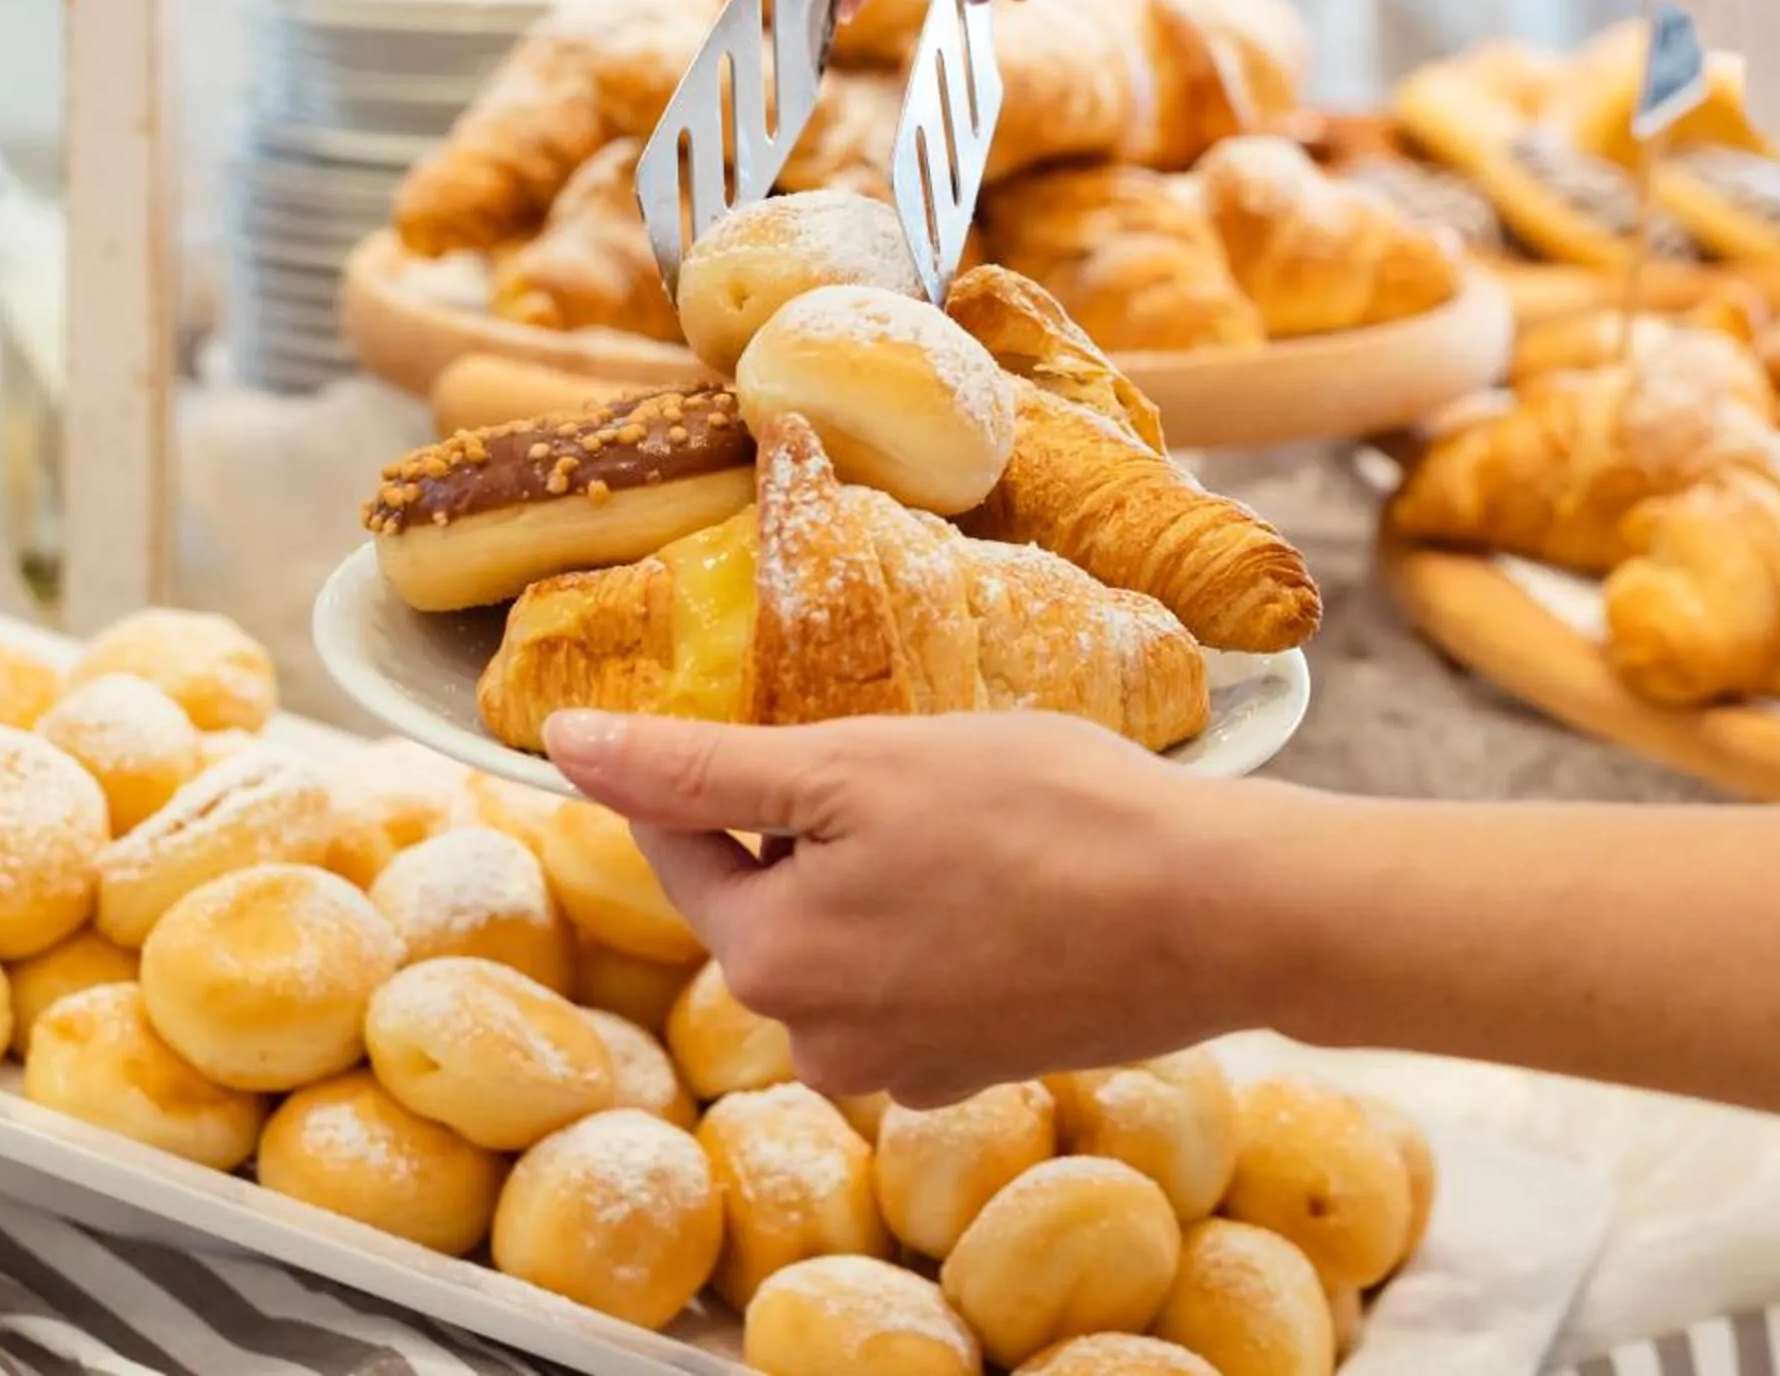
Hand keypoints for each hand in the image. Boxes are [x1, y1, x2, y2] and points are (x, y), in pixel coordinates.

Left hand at [545, 709, 1280, 1105]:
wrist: (1217, 911)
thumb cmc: (1041, 818)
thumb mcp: (853, 765)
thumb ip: (699, 769)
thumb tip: (561, 745)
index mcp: (768, 963)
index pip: (682, 843)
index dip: (718, 764)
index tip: (780, 712)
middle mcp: (819, 1040)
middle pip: (766, 898)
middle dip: (813, 826)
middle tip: (902, 760)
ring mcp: (906, 1065)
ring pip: (846, 936)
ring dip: (878, 872)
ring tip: (964, 814)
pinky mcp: (980, 1066)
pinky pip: (919, 976)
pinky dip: (943, 922)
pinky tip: (1005, 876)